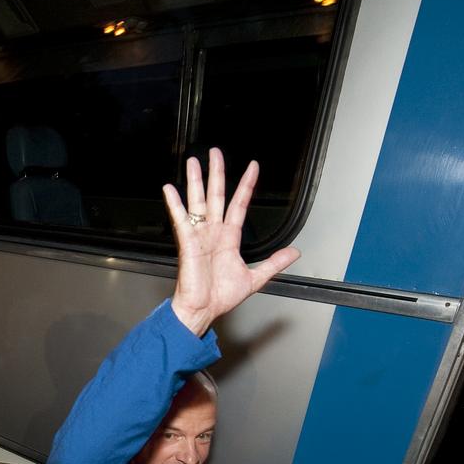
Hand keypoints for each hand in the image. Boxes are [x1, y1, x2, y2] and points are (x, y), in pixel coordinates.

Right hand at [162, 148, 300, 335]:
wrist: (203, 310)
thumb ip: (274, 263)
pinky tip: (169, 189)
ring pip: (198, 202)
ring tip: (194, 161)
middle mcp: (213, 232)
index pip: (239, 204)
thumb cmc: (220, 297)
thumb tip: (294, 252)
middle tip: (215, 152)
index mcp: (228, 238)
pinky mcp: (187, 243)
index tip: (253, 167)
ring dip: (196, 181)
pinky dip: (175, 204)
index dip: (246, 185)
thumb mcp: (255, 278)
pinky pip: (181, 219)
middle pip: (216, 196)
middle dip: (216, 173)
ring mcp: (199, 236)